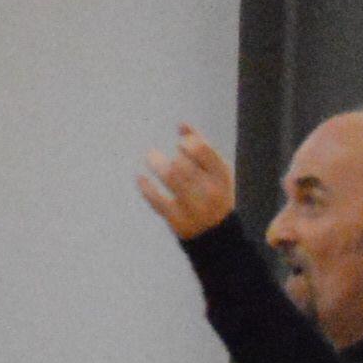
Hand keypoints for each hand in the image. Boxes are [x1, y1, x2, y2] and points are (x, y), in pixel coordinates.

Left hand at [139, 123, 236, 240]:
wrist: (218, 238)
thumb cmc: (216, 195)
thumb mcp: (217, 173)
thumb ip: (202, 147)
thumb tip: (181, 124)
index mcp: (222, 177)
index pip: (202, 150)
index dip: (188, 143)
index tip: (182, 146)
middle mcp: (210, 191)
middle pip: (183, 163)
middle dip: (172, 156)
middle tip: (162, 154)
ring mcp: (193, 208)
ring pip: (171, 177)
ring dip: (156, 163)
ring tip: (150, 156)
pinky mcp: (177, 221)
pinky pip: (158, 200)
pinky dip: (146, 188)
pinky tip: (140, 178)